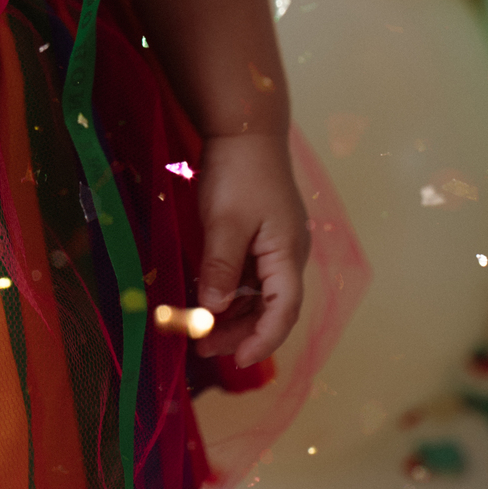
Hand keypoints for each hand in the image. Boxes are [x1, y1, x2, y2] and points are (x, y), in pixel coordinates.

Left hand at [192, 131, 307, 368]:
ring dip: (232, 313)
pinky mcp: (261, 233)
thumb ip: (221, 267)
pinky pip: (249, 273)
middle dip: (240, 332)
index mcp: (288, 253)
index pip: (283, 312)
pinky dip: (230, 289)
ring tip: (200, 330)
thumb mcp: (225, 221)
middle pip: (271, 307)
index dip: (262, 341)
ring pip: (258, 292)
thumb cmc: (238, 171)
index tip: (237, 362)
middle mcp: (288, 253)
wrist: (244, 126)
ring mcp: (275, 243)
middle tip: (204, 348)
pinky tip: (207, 297)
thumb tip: (213, 310)